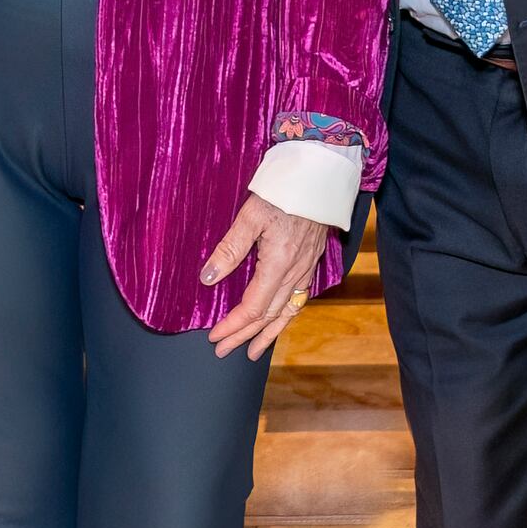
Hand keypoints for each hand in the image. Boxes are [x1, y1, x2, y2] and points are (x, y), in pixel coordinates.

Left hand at [196, 198, 328, 358]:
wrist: (319, 175)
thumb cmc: (283, 190)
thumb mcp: (250, 216)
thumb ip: (229, 249)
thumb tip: (207, 279)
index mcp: (280, 263)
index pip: (253, 307)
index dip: (233, 325)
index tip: (214, 336)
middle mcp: (296, 272)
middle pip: (268, 315)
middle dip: (244, 336)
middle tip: (223, 351)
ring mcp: (307, 269)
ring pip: (286, 312)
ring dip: (267, 333)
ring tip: (252, 351)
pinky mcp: (311, 262)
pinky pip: (299, 300)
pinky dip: (285, 316)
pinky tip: (278, 321)